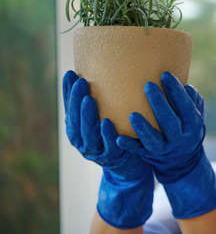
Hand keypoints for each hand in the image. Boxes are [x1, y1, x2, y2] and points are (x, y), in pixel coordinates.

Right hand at [63, 70, 153, 228]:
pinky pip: (108, 146)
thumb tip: (103, 68)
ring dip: (87, 116)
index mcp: (77, 128)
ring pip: (87, 133)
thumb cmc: (117, 134)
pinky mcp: (113, 157)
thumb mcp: (105, 117)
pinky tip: (108, 122)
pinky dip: (107, 134)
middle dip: (76, 100)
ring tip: (89, 99)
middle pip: (75, 119)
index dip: (68, 92)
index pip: (69, 108)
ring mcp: (96, 150)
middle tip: (81, 82)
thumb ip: (101, 101)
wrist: (130, 166)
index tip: (70, 73)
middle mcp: (82, 140)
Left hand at [117, 71, 215, 218]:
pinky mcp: (150, 156)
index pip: (186, 106)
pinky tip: (119, 138)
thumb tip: (185, 86)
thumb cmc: (187, 127)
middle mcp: (180, 138)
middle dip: (159, 103)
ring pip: (154, 140)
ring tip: (132, 114)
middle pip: (169, 121)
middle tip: (148, 85)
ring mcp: (165, 149)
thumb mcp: (196, 115)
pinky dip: (129, 146)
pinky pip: (139, 152)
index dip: (176, 91)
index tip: (165, 74)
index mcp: (193, 125)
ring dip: (143, 128)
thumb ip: (193, 100)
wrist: (183, 161)